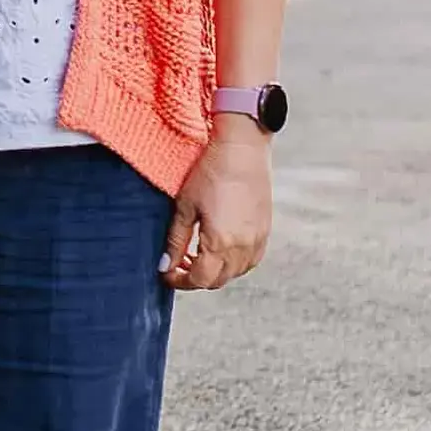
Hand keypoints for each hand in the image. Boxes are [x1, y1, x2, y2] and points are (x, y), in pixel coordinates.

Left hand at [161, 122, 272, 290]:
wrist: (242, 149)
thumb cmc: (211, 172)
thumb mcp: (185, 207)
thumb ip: (175, 240)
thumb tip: (165, 266)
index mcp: (221, 243)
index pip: (200, 279)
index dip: (180, 281)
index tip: (166, 274)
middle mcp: (243, 247)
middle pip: (218, 280)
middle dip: (196, 278)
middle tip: (178, 265)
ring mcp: (258, 240)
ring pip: (235, 273)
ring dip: (215, 272)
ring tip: (197, 255)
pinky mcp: (265, 231)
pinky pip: (250, 260)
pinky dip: (234, 263)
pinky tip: (220, 248)